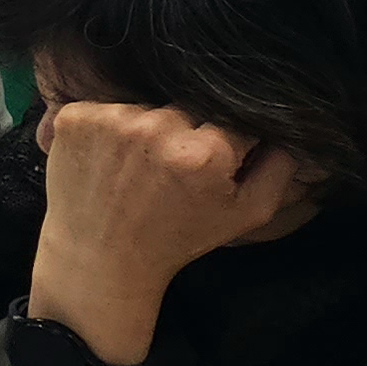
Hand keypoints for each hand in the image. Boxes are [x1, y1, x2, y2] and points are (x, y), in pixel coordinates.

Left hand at [31, 101, 304, 347]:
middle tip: (168, 171)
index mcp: (206, 152)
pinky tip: (105, 160)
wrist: (99, 260)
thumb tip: (293, 130)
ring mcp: (111, 120)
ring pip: (146, 105)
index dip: (224, 143)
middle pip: (187, 108)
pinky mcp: (74, 118)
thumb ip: (280, 169)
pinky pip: (103, 106)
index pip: (232, 119)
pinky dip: (105, 128)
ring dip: (145, 129)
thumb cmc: (176, 239)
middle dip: (186, 133)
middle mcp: (158, 127)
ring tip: (135, 167)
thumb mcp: (244, 215)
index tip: (207, 166)